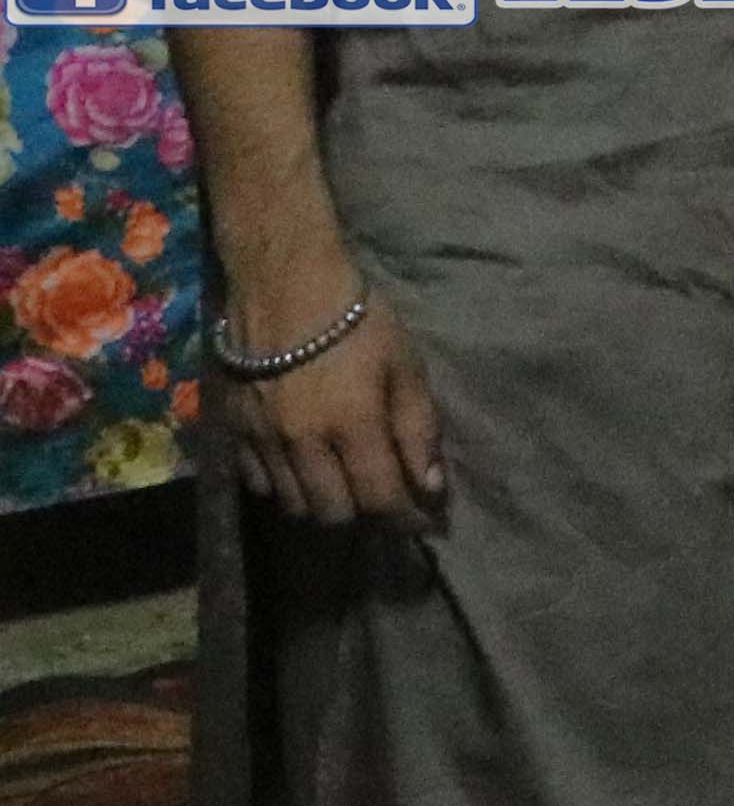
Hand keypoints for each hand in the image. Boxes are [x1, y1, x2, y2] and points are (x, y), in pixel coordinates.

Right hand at [220, 282, 442, 527]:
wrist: (282, 284)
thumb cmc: (356, 320)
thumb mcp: (404, 365)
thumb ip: (417, 429)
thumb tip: (430, 487)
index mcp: (350, 425)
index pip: (379, 499)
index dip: (404, 519)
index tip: (422, 522)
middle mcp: (301, 442)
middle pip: (332, 513)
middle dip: (365, 517)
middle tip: (383, 503)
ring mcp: (261, 439)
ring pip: (293, 504)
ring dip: (324, 506)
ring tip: (347, 490)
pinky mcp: (232, 430)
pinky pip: (258, 484)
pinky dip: (284, 489)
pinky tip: (304, 472)